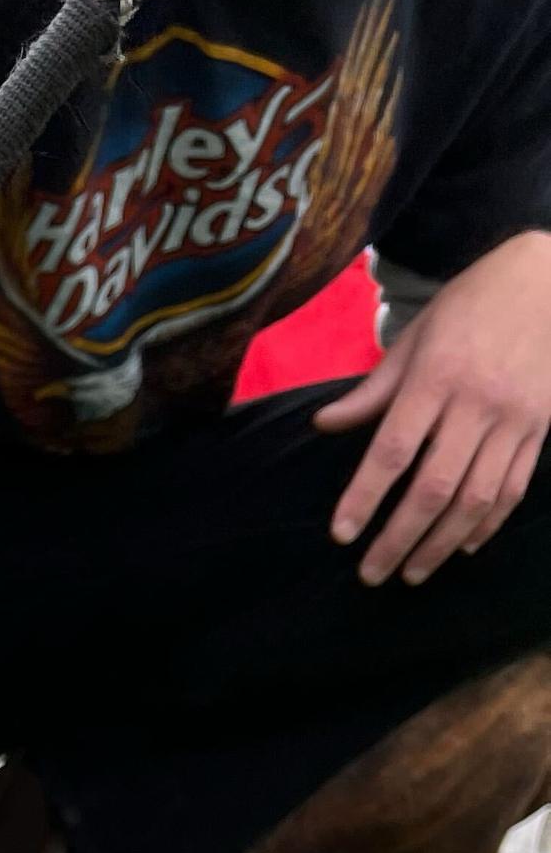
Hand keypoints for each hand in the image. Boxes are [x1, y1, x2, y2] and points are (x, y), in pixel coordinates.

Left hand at [318, 229, 550, 584]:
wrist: (546, 278)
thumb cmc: (468, 308)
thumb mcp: (415, 338)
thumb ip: (372, 390)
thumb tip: (323, 424)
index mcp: (438, 377)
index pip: (394, 450)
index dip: (365, 496)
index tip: (342, 534)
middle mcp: (478, 403)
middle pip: (434, 487)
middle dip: (399, 538)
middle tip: (371, 573)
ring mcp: (514, 418)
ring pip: (475, 498)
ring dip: (440, 544)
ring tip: (412, 572)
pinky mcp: (540, 427)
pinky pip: (513, 488)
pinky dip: (487, 524)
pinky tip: (461, 546)